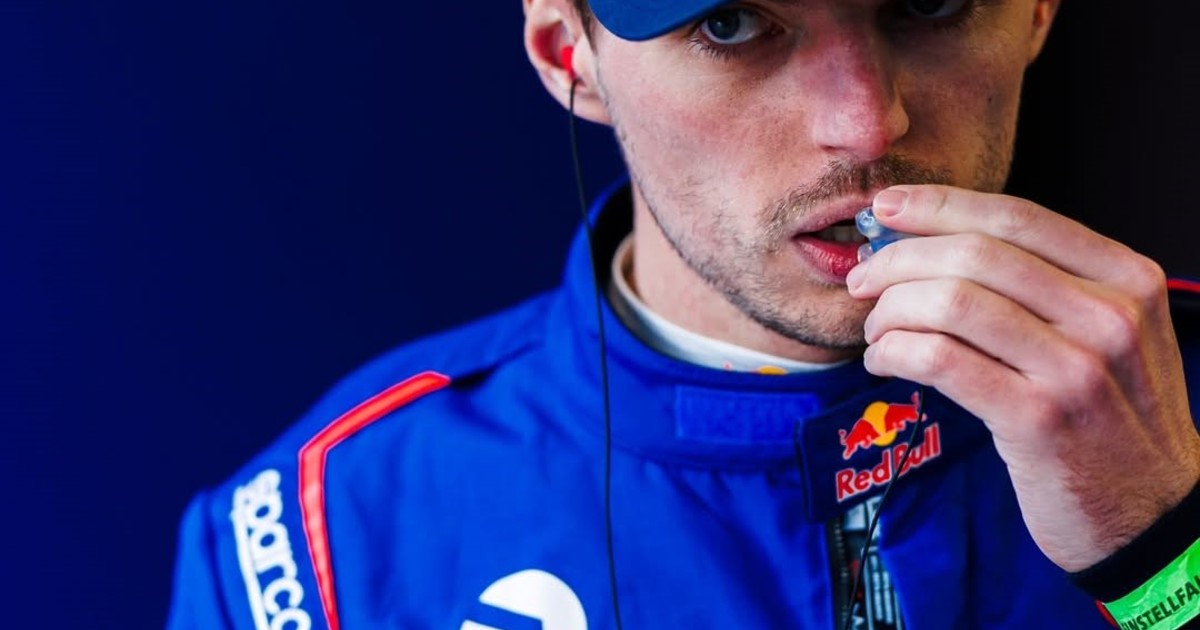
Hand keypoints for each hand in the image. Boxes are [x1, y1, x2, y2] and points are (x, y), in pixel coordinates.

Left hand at [845, 185, 1199, 571]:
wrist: (1152, 513)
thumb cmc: (1111, 417)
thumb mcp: (1110, 335)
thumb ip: (1049, 286)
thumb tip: (940, 241)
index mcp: (1127, 279)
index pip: (1016, 217)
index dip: (939, 206)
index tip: (888, 208)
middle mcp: (1108, 315)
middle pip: (974, 254)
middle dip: (899, 260)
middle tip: (863, 281)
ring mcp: (1076, 368)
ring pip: (951, 303)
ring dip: (891, 311)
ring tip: (876, 330)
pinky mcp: (1037, 419)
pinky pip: (939, 360)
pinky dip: (894, 352)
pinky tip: (884, 362)